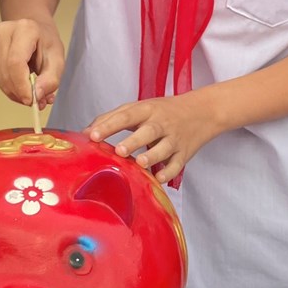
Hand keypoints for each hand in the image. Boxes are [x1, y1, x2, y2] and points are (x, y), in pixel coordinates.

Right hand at [0, 18, 64, 105]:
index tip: (31, 100)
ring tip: (32, 94)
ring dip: (16, 93)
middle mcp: (4, 33)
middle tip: (36, 102)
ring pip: (1, 77)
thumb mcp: (57, 59)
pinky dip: (10, 88)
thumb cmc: (47, 42)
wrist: (35, 29)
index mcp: (24, 29)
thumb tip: (36, 96)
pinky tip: (22, 88)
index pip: (16, 62)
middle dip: (20, 92)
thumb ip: (50, 79)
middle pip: (7, 71)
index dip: (21, 85)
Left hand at [87, 89, 221, 183]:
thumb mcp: (139, 107)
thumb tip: (85, 132)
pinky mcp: (185, 153)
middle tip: (118, 150)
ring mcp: (174, 139)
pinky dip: (168, 172)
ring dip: (152, 156)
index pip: (126, 116)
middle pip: (148, 131)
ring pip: (164, 148)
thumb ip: (112, 117)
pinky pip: (177, 165)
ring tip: (139, 163)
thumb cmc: (162, 111)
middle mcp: (161, 123)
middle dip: (133, 141)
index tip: (92, 136)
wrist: (202, 111)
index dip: (109, 125)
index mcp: (147, 110)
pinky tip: (158, 179)